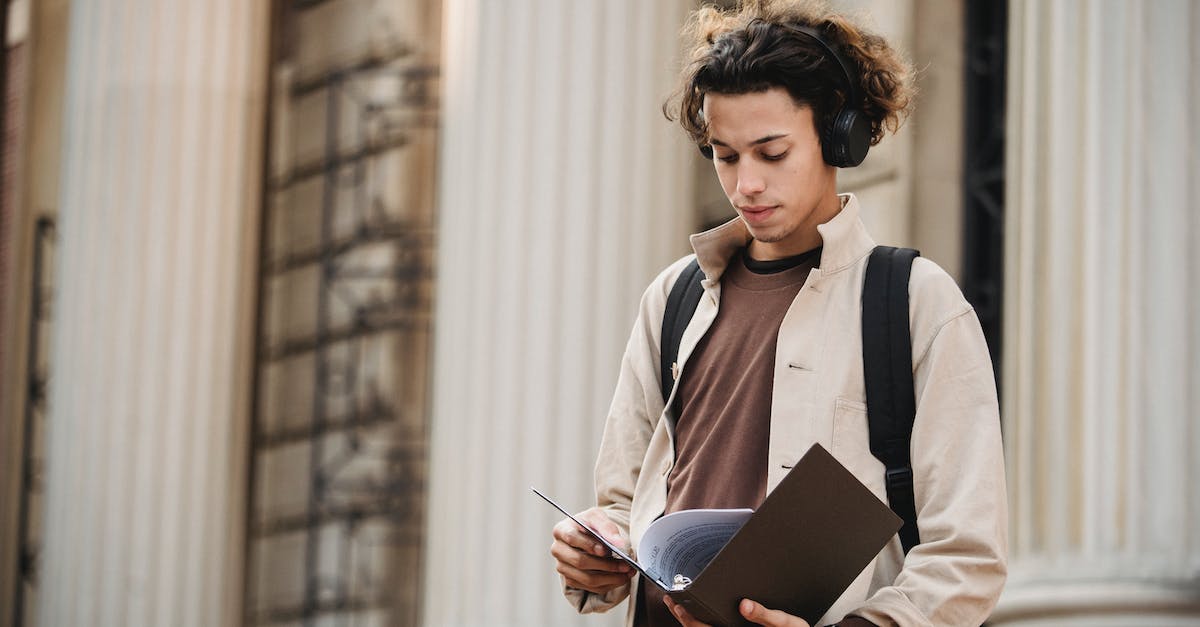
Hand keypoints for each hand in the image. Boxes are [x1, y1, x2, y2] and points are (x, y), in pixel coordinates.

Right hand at [550, 507, 633, 593]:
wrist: (587, 533)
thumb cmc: (590, 524)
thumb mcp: (598, 517)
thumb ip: (607, 527)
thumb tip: (618, 543)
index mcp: (561, 530)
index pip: (571, 538)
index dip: (589, 545)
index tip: (606, 550)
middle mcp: (558, 550)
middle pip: (580, 561)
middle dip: (606, 565)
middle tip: (625, 565)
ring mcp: (563, 567)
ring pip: (586, 578)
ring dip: (610, 578)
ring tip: (627, 572)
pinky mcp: (571, 579)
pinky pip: (590, 588)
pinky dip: (608, 584)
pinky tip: (621, 578)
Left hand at [664, 596, 810, 626]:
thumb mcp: (786, 624)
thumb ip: (766, 616)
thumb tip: (745, 605)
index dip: (689, 619)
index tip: (678, 604)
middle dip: (683, 616)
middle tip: (671, 600)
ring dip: (690, 620)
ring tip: (678, 604)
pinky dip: (702, 622)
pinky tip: (699, 612)